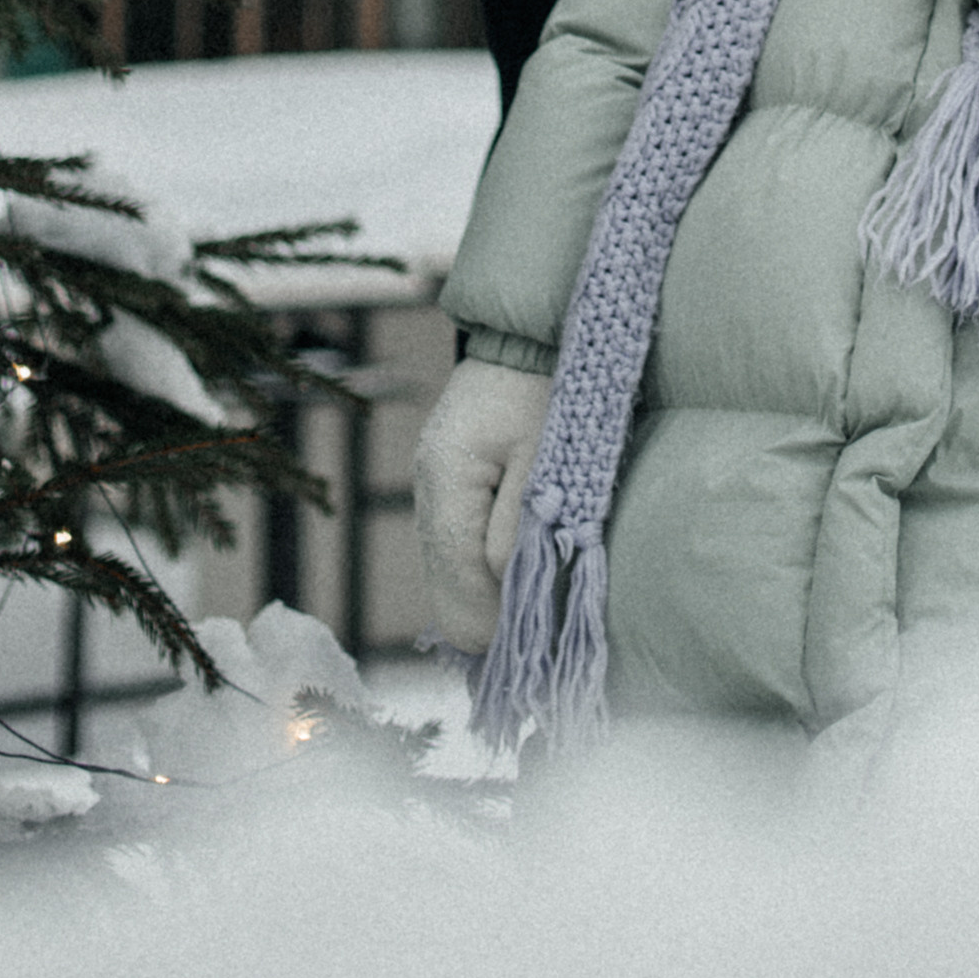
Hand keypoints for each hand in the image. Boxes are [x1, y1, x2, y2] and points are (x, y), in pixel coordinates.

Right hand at [411, 357, 552, 653]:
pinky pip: (456, 546)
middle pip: (443, 585)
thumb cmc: (551, 387)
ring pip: (446, 571)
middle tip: (534, 637)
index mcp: (446, 476)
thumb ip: (521, 528)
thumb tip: (506, 594)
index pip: (456, 579)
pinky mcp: (447, 482)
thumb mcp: (547, 457)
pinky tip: (515, 573)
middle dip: (486, 617)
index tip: (532, 645)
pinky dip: (481, 568)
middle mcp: (427, 486)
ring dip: (485, 593)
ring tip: (531, 606)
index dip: (493, 621)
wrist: (536, 331)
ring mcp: (432, 484)